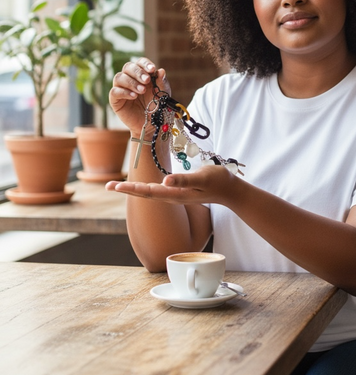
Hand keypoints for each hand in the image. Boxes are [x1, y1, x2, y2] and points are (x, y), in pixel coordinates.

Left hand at [107, 165, 237, 204]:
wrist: (229, 190)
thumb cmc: (217, 181)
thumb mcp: (202, 178)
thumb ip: (185, 180)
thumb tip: (165, 181)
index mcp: (174, 193)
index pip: (147, 191)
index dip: (130, 188)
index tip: (114, 186)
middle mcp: (171, 195)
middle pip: (144, 193)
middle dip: (125, 189)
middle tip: (106, 186)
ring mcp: (174, 194)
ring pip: (148, 192)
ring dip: (132, 188)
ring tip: (117, 186)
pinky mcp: (178, 191)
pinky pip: (156, 189)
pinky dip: (144, 187)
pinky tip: (140, 185)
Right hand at [109, 58, 170, 135]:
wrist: (151, 125)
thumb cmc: (157, 107)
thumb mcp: (163, 94)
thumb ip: (162, 83)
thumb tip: (161, 70)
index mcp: (142, 74)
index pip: (139, 62)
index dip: (145, 64)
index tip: (152, 69)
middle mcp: (130, 79)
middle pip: (128, 67)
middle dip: (138, 72)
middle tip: (147, 80)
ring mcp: (121, 88)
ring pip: (119, 77)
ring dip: (131, 82)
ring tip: (141, 91)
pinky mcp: (115, 100)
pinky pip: (114, 91)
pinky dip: (124, 92)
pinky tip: (134, 96)